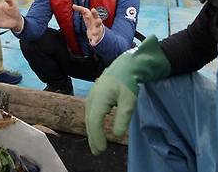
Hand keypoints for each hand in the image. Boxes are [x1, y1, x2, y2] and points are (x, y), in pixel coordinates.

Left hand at [72, 5, 103, 45]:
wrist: (97, 29)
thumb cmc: (91, 20)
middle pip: (99, 22)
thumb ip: (80, 9)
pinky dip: (94, 42)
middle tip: (99, 20)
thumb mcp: (86, 14)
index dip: (94, 12)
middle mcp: (97, 24)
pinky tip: (92, 44)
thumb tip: (73, 5)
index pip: (95, 14)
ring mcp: (97, 31)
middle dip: (99, 21)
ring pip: (98, 31)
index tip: (93, 9)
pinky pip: (95, 40)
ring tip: (93, 33)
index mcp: (95, 18)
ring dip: (96, 32)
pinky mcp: (95, 37)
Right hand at [85, 35, 169, 154]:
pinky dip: (92, 123)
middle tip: (97, 152)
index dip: (97, 137)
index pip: (95, 122)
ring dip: (92, 131)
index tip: (102, 149)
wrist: (126, 65)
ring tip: (96, 144)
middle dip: (93, 137)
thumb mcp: (129, 101)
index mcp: (99, 99)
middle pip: (89, 121)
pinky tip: (96, 128)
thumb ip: (122, 118)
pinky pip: (91, 112)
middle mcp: (92, 98)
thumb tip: (116, 134)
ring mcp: (92, 96)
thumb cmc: (128, 82)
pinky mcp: (95, 95)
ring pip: (89, 117)